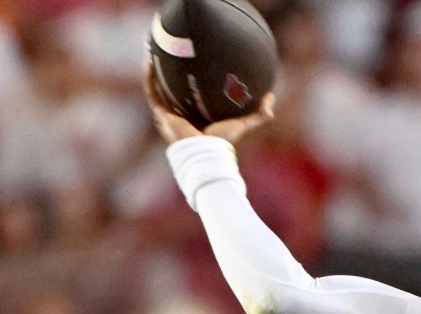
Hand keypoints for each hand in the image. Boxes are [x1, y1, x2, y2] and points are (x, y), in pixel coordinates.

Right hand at [144, 63, 276, 146]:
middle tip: (169, 55)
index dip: (189, 83)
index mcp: (196, 119)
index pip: (190, 98)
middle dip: (167, 75)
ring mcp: (169, 117)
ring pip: (158, 90)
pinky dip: (149, 79)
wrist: (208, 154)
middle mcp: (180, 117)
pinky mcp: (163, 116)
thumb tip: (271, 96)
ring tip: (152, 53)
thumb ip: (260, 114)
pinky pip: (152, 93)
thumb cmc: (224, 143)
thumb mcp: (244, 125)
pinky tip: (149, 62)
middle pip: (171, 92)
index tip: (191, 65)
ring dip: (153, 73)